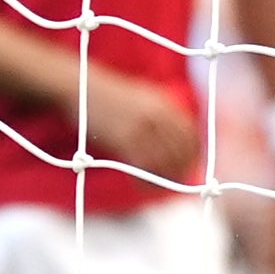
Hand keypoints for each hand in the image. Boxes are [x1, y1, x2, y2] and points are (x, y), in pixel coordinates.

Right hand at [82, 71, 207, 182]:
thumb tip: (178, 138)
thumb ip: (161, 114)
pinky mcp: (124, 138)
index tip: (189, 164)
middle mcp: (157, 114)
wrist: (81, 87)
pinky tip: (140, 185)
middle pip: (181, 149)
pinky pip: (144, 166)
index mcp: (163, 103)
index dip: (193, 152)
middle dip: (182, 168)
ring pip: (165, 160)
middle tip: (176, 180)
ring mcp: (141, 126)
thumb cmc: (110, 96)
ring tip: (159, 186)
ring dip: (165, 177)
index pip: (190, 133)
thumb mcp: (142, 97)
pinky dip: (146, 180)